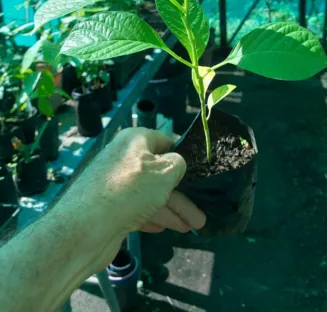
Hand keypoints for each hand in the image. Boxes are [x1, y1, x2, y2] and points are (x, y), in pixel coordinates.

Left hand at [57, 128, 204, 271]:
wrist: (85, 227)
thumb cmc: (130, 190)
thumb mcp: (164, 172)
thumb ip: (178, 164)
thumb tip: (176, 163)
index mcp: (135, 140)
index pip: (165, 141)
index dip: (183, 156)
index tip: (200, 173)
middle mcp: (124, 158)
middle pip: (160, 174)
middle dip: (182, 194)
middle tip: (200, 214)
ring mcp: (116, 184)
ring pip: (151, 194)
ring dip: (173, 209)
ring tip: (193, 228)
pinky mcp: (111, 207)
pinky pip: (138, 208)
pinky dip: (154, 216)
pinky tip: (167, 228)